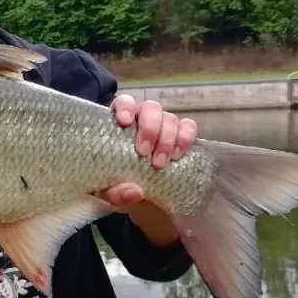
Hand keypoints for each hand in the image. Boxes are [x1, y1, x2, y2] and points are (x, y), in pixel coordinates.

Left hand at [97, 95, 196, 212]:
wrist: (140, 195)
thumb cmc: (118, 184)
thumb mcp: (108, 192)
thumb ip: (115, 193)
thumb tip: (135, 191)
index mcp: (119, 123)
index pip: (123, 102)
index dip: (126, 106)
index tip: (125, 122)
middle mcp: (142, 119)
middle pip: (151, 108)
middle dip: (150, 129)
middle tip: (143, 153)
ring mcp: (163, 125)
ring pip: (169, 118)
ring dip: (167, 139)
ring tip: (160, 164)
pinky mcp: (181, 135)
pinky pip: (188, 126)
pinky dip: (185, 137)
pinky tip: (178, 155)